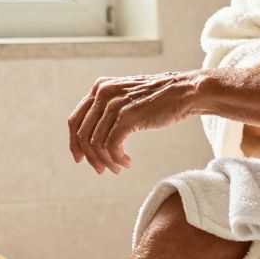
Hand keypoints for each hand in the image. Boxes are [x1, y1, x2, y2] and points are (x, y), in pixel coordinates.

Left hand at [67, 70, 201, 174]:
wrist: (185, 91)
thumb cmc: (159, 98)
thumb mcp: (126, 97)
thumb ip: (108, 109)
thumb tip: (91, 138)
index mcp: (99, 88)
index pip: (74, 120)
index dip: (74, 143)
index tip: (80, 159)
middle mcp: (103, 94)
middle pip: (82, 134)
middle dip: (90, 157)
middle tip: (100, 170)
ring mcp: (114, 104)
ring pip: (96, 143)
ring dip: (106, 161)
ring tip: (118, 168)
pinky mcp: (128, 116)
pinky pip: (112, 146)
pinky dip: (117, 159)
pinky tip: (127, 163)